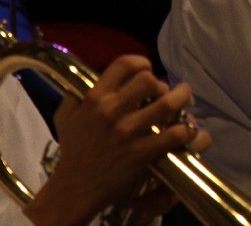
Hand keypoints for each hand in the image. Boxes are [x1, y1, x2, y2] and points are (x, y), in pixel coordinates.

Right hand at [22, 55, 210, 225]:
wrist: (74, 189)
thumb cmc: (73, 151)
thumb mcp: (65, 118)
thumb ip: (74, 96)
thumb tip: (85, 80)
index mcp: (94, 98)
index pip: (124, 64)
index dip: (141, 62)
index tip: (147, 69)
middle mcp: (111, 111)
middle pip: (149, 80)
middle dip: (161, 83)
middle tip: (163, 91)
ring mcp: (127, 132)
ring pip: (166, 103)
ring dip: (181, 98)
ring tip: (184, 98)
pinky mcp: (141, 153)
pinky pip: (173, 134)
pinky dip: (185, 130)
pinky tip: (185, 129)